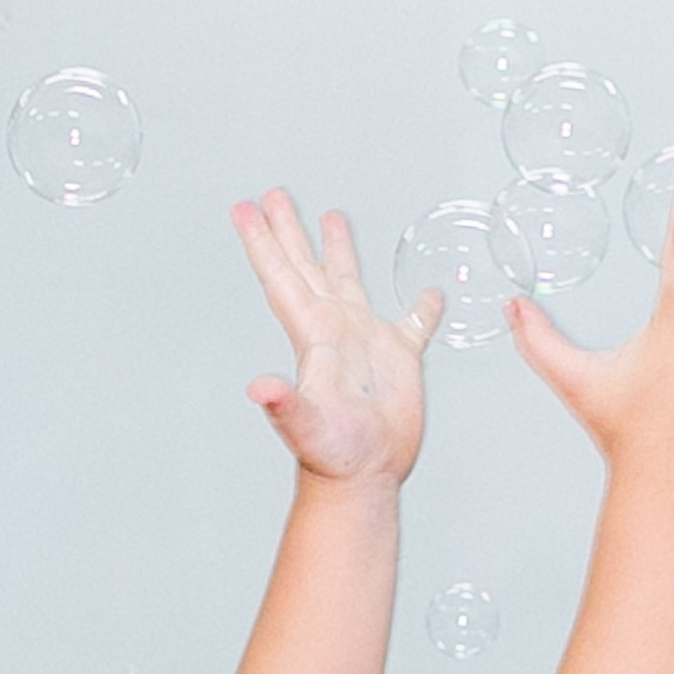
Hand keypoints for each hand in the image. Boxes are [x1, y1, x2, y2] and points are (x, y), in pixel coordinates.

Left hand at [233, 188, 436, 486]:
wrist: (365, 478)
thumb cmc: (335, 457)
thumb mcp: (306, 426)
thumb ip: (283, 404)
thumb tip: (259, 388)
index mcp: (313, 335)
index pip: (282, 277)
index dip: (262, 242)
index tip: (246, 208)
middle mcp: (335, 330)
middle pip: (306, 267)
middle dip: (289, 230)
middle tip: (274, 195)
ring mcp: (366, 343)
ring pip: (350, 281)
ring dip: (340, 250)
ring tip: (333, 216)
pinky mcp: (399, 361)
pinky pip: (412, 325)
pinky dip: (421, 307)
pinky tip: (428, 291)